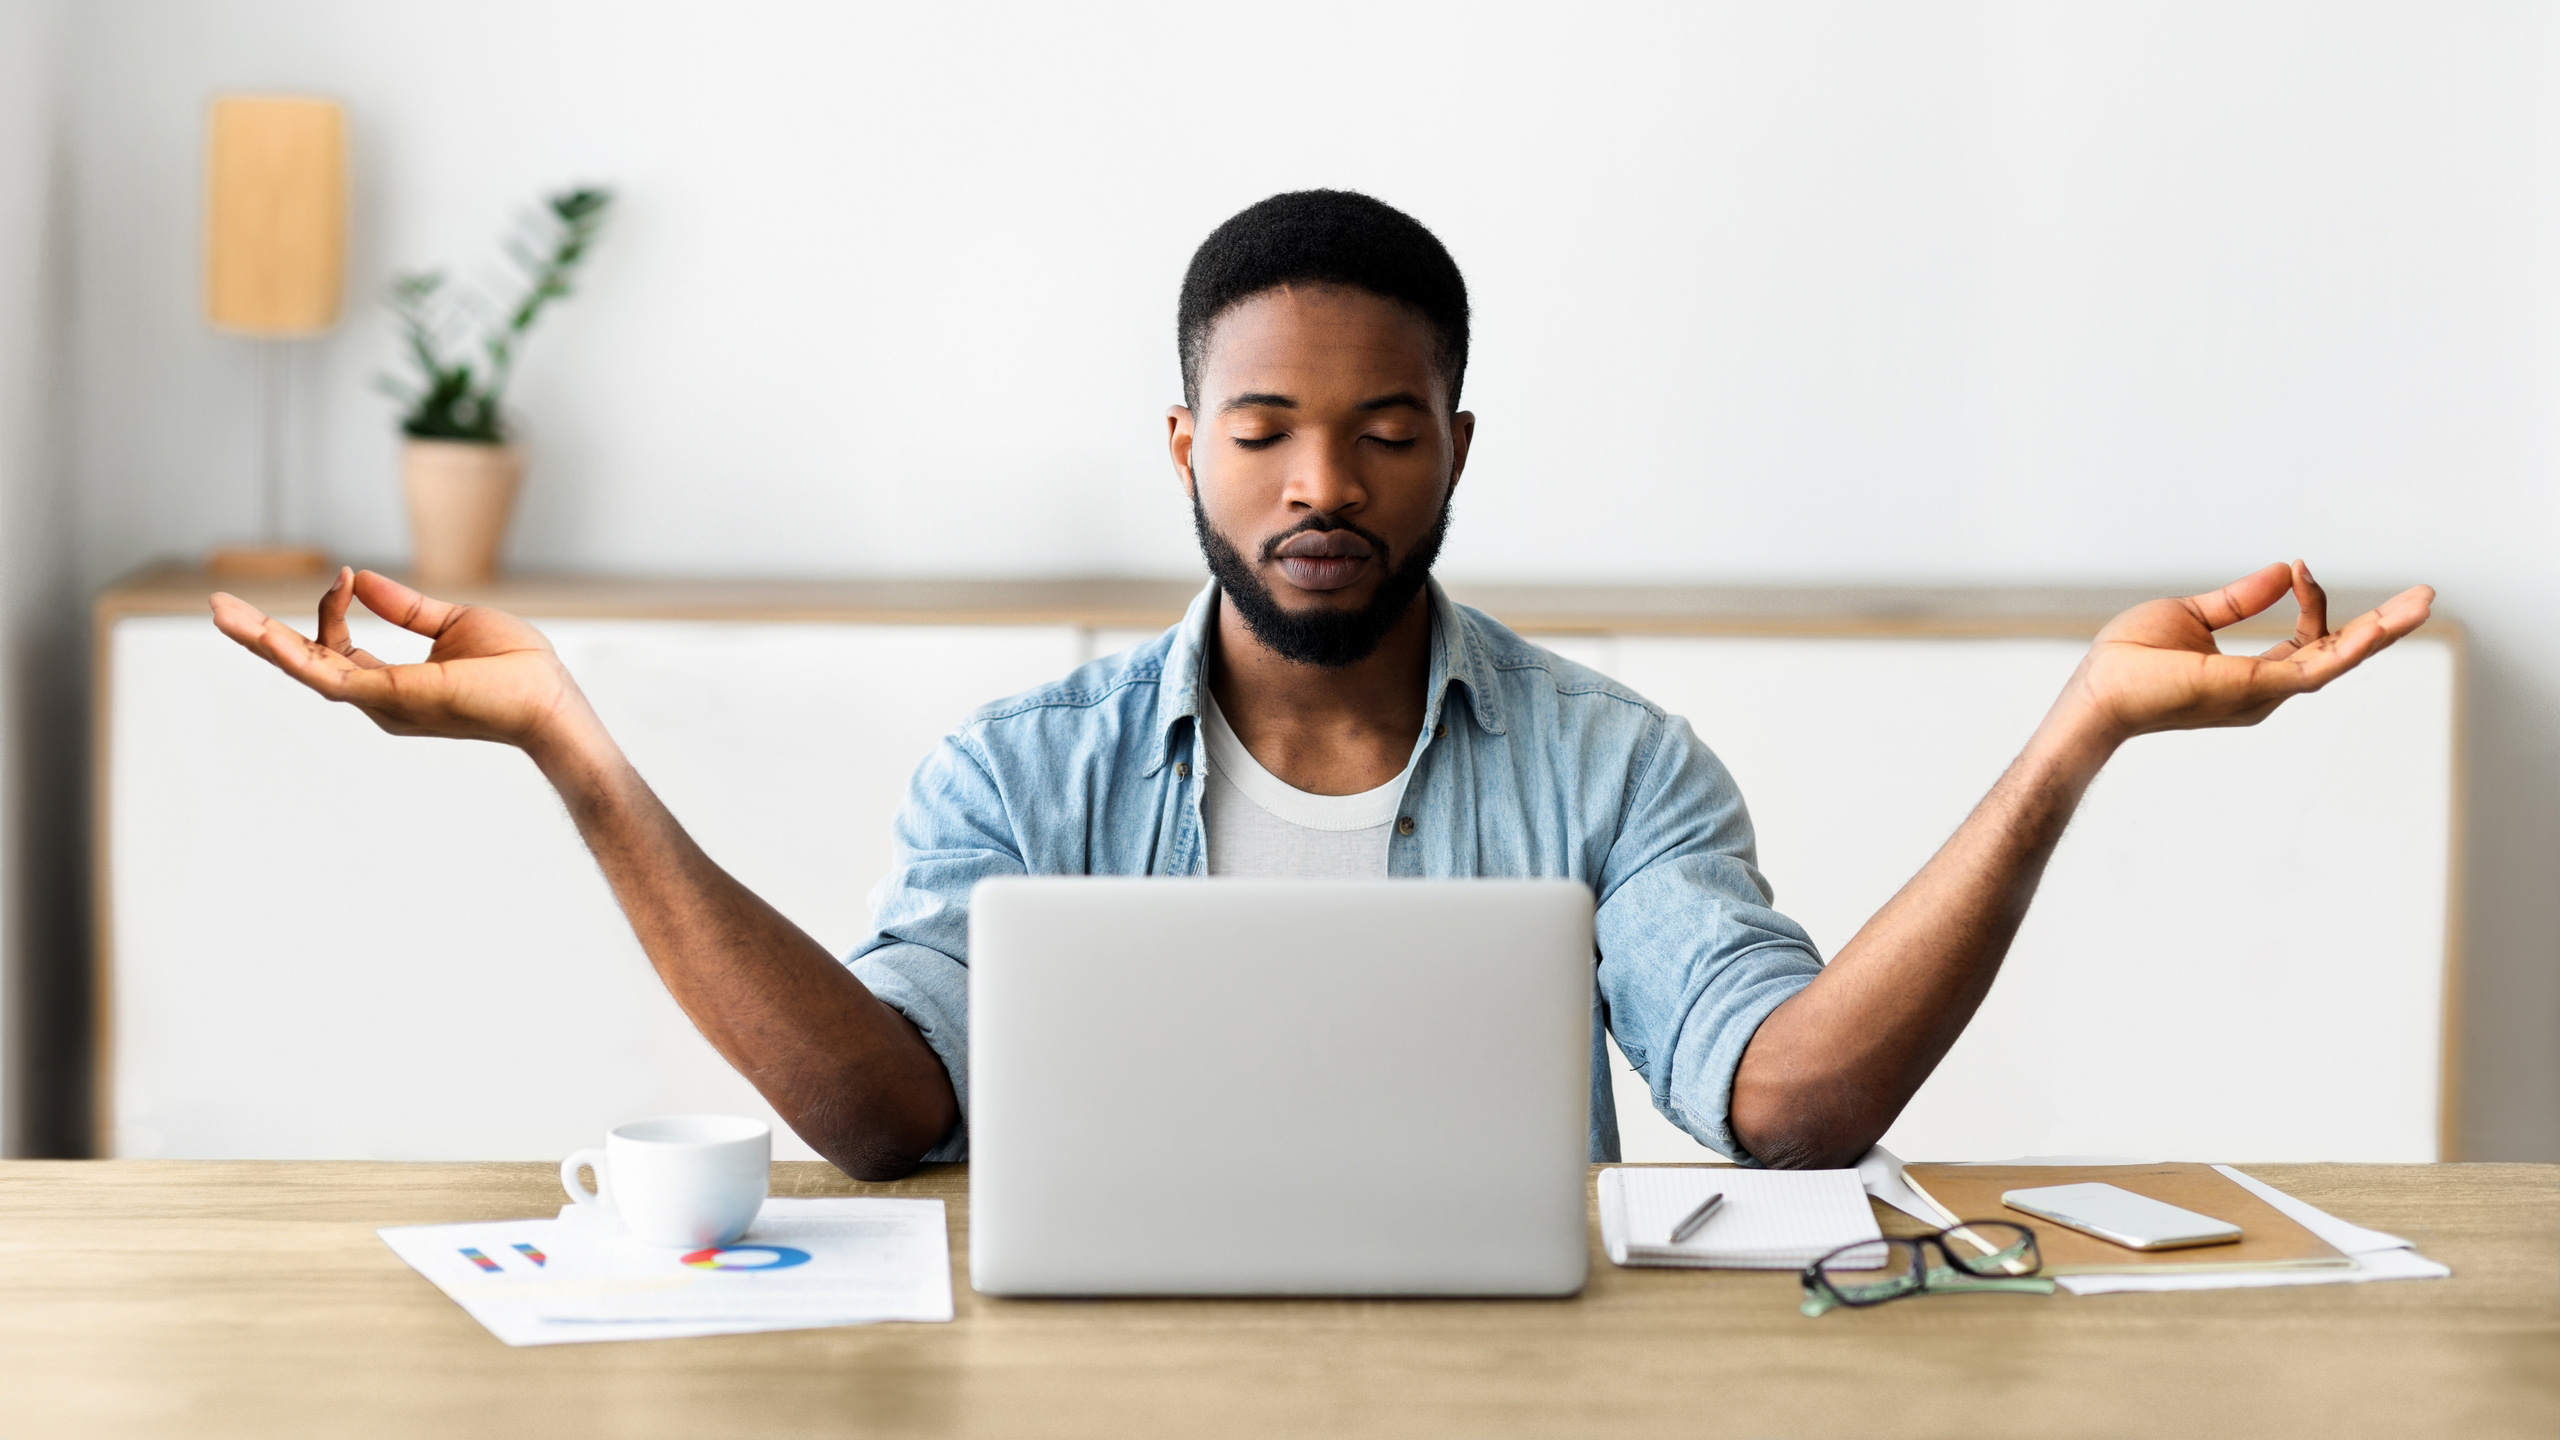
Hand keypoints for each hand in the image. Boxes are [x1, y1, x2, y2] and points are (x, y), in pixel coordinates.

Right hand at [209, 568, 598, 756]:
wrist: (549, 699)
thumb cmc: (516, 669)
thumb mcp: (453, 623)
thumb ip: (404, 608)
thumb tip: (359, 577)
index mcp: (390, 683)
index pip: (336, 645)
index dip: (330, 609)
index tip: (343, 576)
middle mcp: (378, 700)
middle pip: (304, 665)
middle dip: (259, 636)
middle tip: (216, 607)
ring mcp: (381, 703)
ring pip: (305, 671)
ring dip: (261, 641)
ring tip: (219, 613)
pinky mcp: (390, 698)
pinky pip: (330, 676)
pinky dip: (297, 652)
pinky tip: (264, 632)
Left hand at [2058, 561, 2434, 745]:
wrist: (2097, 690)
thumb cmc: (2129, 661)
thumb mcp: (2192, 616)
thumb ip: (2241, 600)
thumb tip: (2285, 570)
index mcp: (2253, 676)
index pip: (2307, 640)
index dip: (2313, 603)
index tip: (2301, 567)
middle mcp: (2265, 692)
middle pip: (2339, 657)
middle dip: (2383, 628)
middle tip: (2425, 597)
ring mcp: (2262, 694)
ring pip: (2337, 662)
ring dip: (2381, 633)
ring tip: (2422, 604)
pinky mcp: (2253, 689)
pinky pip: (2314, 667)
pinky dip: (2348, 645)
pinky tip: (2379, 625)